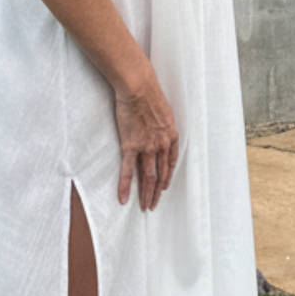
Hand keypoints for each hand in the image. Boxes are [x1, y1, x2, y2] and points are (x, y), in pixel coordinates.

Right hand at [114, 75, 178, 211]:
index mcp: (171, 136)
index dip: (167, 177)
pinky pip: (128, 171)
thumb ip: (163, 125)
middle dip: (157, 192)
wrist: (138, 88)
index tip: (164, 187)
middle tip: (153, 205)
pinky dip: (125, 186)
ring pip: (148, 177)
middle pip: (161, 175)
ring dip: (146, 194)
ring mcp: (147, 147)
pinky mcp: (131, 146)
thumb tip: (160, 128)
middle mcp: (162, 145)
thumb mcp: (164, 111)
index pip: (171, 163)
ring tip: (144, 207)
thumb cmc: (150, 94)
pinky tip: (123, 198)